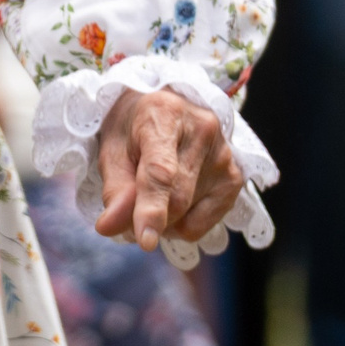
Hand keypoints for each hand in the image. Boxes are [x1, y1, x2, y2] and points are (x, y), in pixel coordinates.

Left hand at [95, 88, 243, 251]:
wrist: (166, 104)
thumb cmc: (134, 126)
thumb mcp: (112, 148)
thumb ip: (114, 189)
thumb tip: (110, 228)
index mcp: (165, 114)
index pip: (161, 171)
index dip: (151, 209)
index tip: (145, 241)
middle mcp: (203, 131)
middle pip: (175, 200)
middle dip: (147, 216)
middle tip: (125, 210)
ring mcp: (224, 155)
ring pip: (188, 216)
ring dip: (163, 220)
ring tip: (153, 191)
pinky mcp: (234, 177)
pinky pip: (204, 224)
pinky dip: (181, 224)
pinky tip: (173, 199)